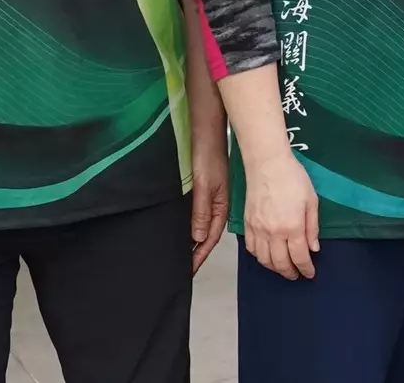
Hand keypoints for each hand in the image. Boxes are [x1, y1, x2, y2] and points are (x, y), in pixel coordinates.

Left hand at [189, 120, 230, 273]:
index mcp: (221, 206)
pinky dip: (191, 227)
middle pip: (206, 236)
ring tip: (182, 256)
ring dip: (193, 242)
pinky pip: (198, 216)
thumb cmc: (207, 156)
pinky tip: (184, 231)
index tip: (188, 271)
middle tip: (183, 270)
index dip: (198, 256)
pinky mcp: (204, 192)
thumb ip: (201, 212)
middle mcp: (217, 205)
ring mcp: (211, 198)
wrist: (207, 132)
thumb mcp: (204, 186)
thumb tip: (197, 238)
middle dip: (197, 254)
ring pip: (202, 227)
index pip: (209, 239)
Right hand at [240, 150, 318, 280]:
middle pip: (280, 263)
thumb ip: (312, 227)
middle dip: (290, 273)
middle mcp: (273, 233)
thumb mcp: (311, 201)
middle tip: (296, 275)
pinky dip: (259, 257)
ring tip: (283, 268)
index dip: (306, 269)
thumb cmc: (293, 178)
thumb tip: (313, 248)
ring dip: (274, 268)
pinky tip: (266, 256)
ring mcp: (257, 230)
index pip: (299, 257)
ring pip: (264, 260)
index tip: (310, 274)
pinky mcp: (247, 224)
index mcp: (292, 227)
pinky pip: (251, 249)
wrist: (267, 164)